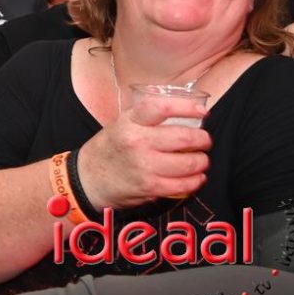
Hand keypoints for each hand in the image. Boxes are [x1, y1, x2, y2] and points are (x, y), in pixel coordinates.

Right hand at [77, 97, 210, 209]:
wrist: (89, 177)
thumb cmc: (110, 147)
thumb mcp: (122, 123)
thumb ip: (147, 117)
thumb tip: (184, 112)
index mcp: (130, 122)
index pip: (162, 107)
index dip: (187, 107)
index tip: (202, 111)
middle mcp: (137, 142)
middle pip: (184, 137)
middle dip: (203, 140)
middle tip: (204, 140)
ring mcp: (144, 166)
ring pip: (189, 163)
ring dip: (202, 161)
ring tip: (200, 160)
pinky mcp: (150, 186)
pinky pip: (185, 185)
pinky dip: (196, 180)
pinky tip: (196, 177)